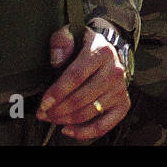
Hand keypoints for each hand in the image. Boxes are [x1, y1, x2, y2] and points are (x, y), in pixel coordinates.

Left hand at [37, 23, 129, 139]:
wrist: (108, 50)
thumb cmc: (84, 46)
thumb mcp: (71, 34)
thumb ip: (62, 41)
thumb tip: (57, 59)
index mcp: (102, 52)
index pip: (76, 76)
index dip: (57, 92)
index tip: (44, 103)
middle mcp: (115, 71)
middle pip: (81, 98)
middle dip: (57, 110)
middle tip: (43, 113)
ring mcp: (120, 88)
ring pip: (89, 112)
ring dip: (66, 120)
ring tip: (52, 118)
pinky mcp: (123, 103)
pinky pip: (104, 125)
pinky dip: (85, 132)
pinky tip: (68, 130)